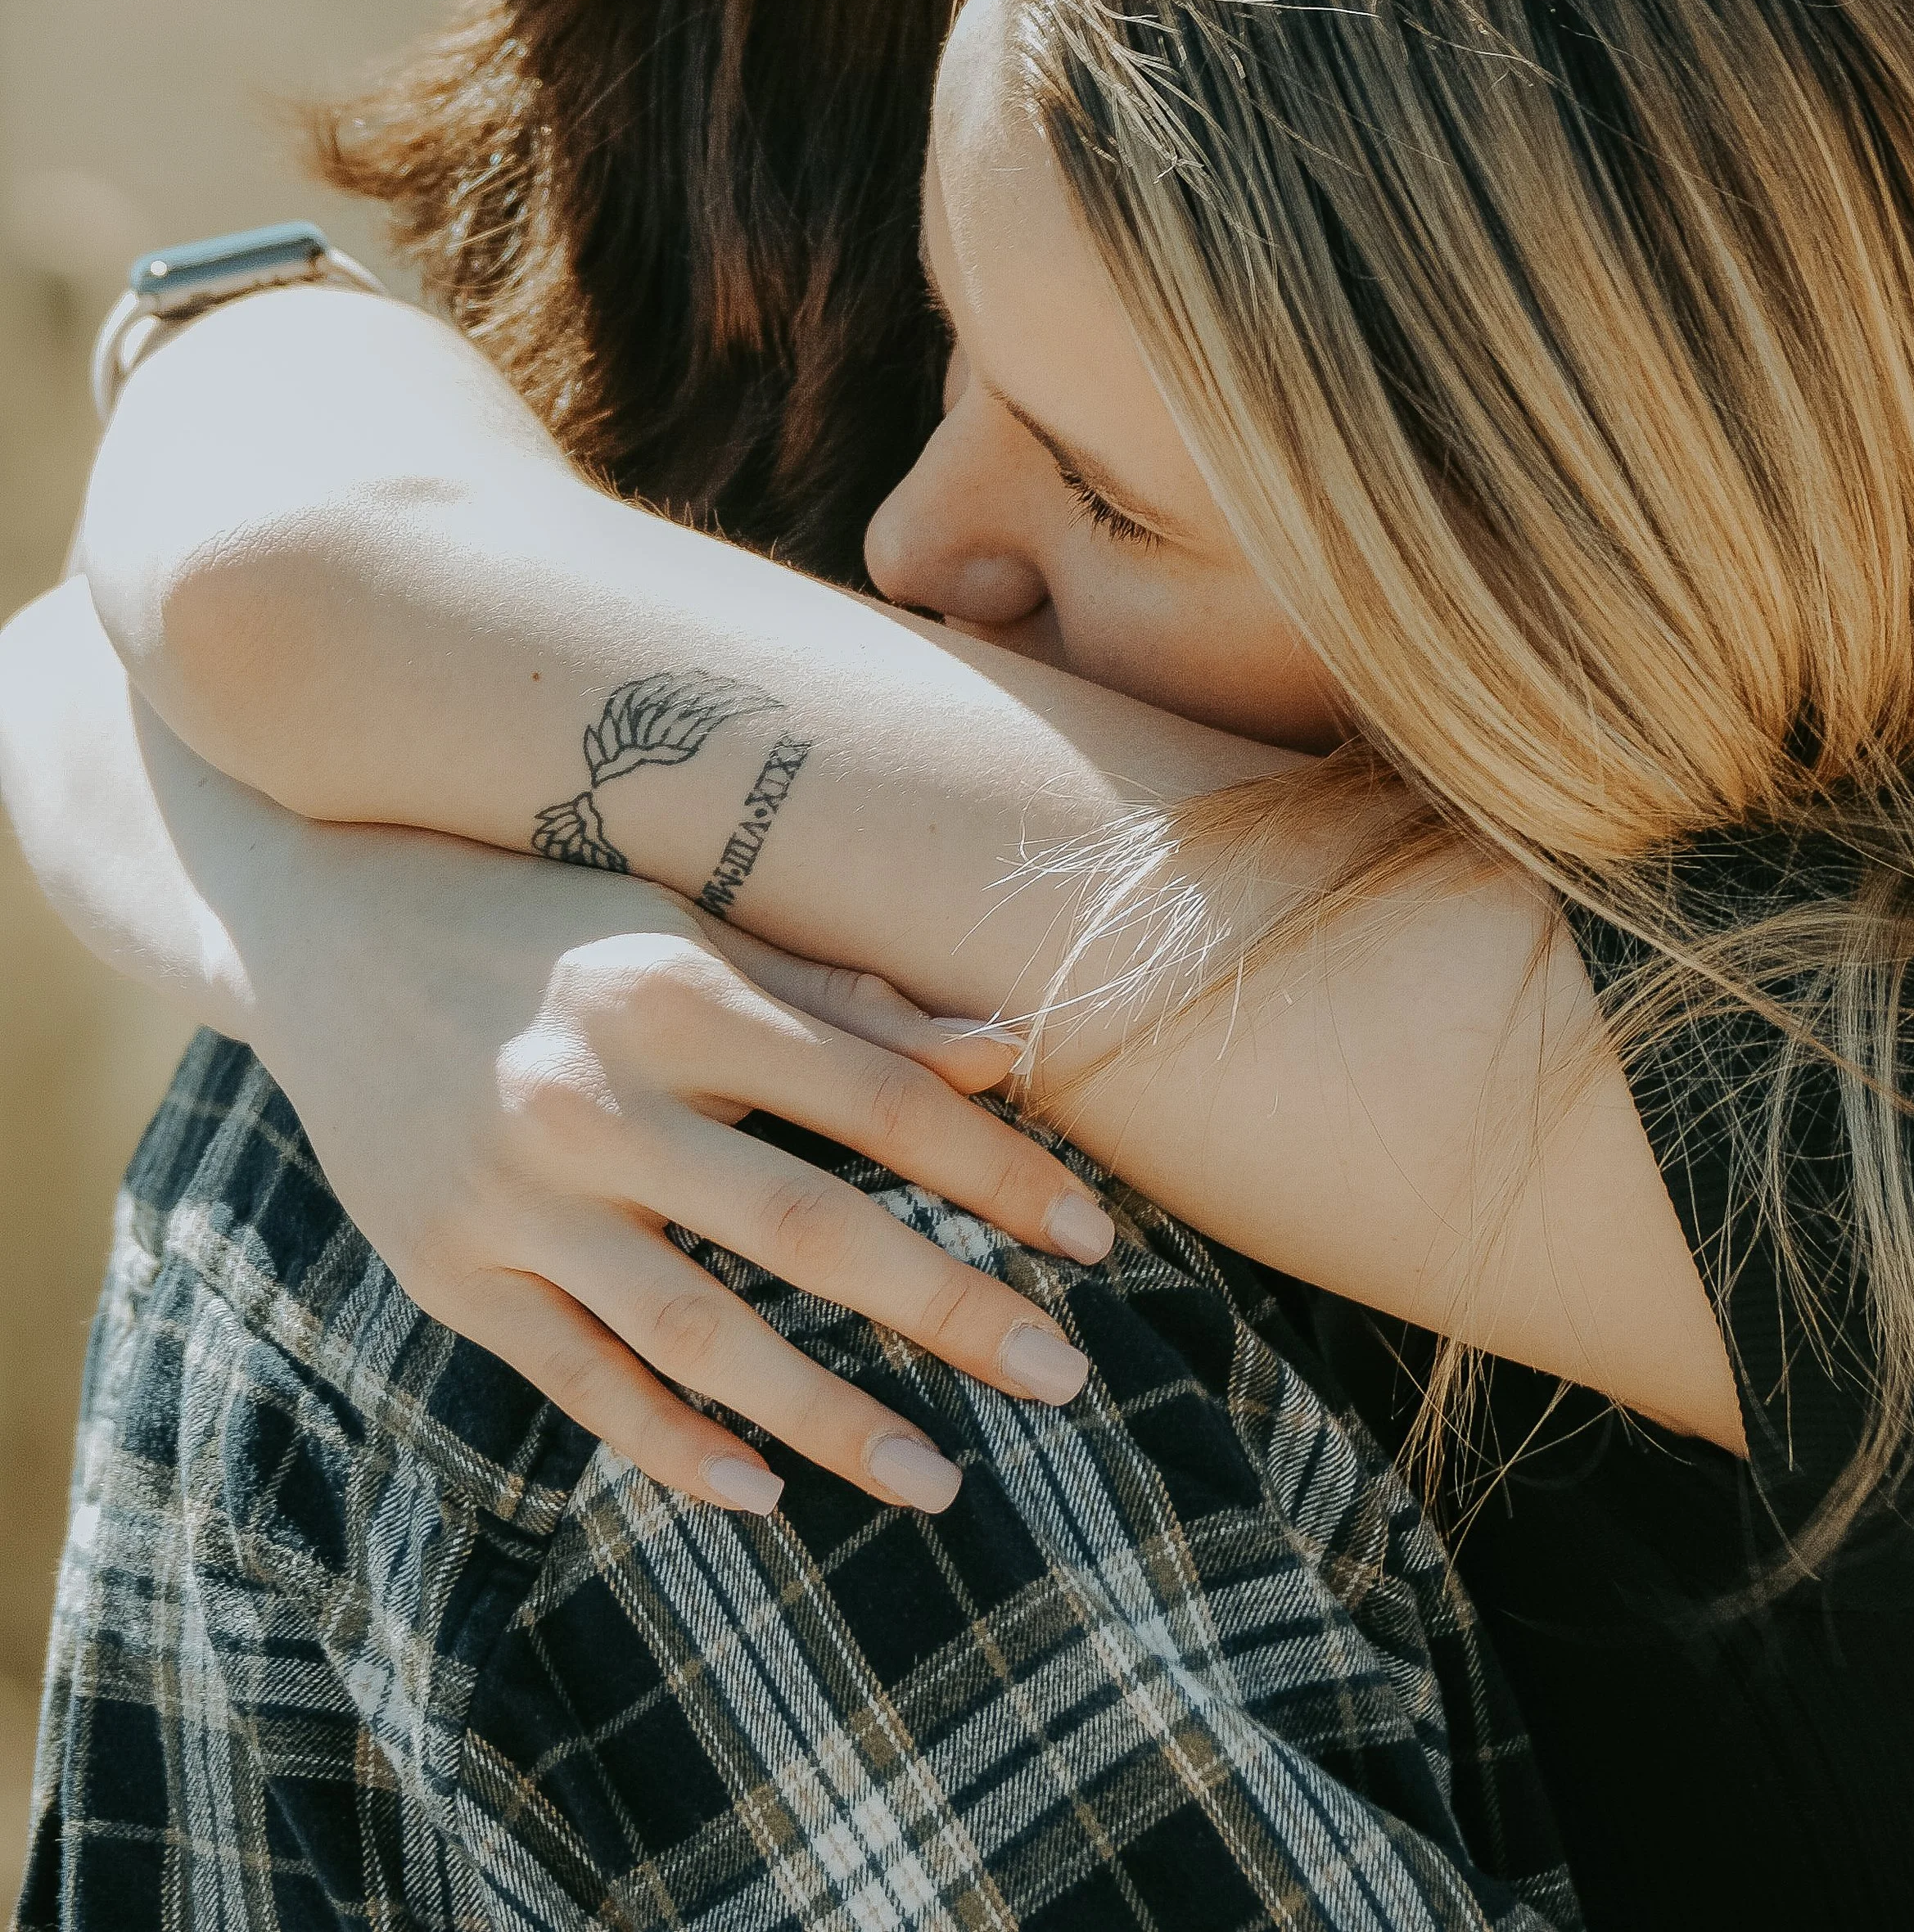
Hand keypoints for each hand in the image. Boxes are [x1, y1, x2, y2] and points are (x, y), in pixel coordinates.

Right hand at [127, 723, 1113, 1516]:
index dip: (995, 1170)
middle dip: (949, 1307)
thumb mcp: (689, 928)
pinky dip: (671, 1444)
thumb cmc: (544, 919)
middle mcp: (596, 1096)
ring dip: (830, 1414)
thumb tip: (1008, 1046)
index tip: (1093, 1238)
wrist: (324, 932)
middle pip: (810, 1225)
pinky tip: (763, 1491)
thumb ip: (840, 998)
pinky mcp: (451, 1271)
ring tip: (941, 1477)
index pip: (877, 1099)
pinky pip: (579, 1380)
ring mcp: (517, 1196)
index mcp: (673, 990)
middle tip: (1064, 1374)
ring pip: (700, 1332)